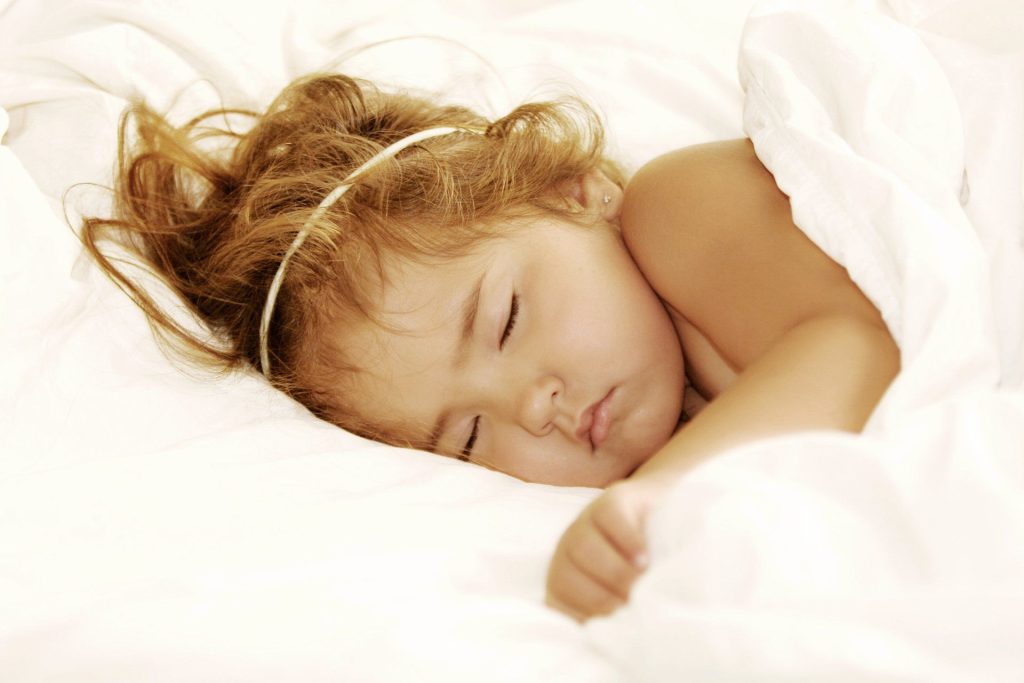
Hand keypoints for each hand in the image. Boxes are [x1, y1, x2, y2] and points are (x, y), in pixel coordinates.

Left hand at [545, 478, 663, 621]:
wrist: (666, 514)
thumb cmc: (645, 569)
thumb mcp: (627, 596)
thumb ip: (614, 614)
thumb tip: (621, 642)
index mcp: (564, 581)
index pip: (560, 608)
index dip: (589, 621)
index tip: (619, 629)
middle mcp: (567, 551)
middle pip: (567, 578)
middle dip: (604, 600)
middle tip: (636, 609)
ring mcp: (585, 521)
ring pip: (584, 547)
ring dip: (615, 572)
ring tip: (643, 584)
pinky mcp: (612, 499)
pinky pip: (609, 519)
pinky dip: (626, 541)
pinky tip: (645, 558)